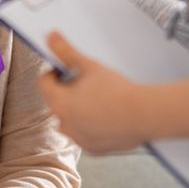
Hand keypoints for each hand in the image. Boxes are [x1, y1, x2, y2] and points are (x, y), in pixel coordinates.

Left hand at [38, 32, 147, 152]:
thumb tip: (52, 38)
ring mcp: (79, 139)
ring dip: (78, 109)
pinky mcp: (93, 148)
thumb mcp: (90, 66)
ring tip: (99, 98)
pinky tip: (107, 114)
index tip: (67, 69)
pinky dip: (90, 124)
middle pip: (57, 102)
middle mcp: (65, 125)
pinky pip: (84, 133)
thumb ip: (67, 52)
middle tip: (87, 82)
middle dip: (67, 91)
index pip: (44, 84)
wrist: (144, 114)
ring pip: (71, 119)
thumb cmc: (118, 92)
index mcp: (60, 104)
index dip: (54, 72)